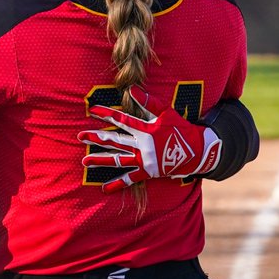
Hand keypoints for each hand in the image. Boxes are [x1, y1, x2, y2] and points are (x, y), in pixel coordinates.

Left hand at [78, 86, 221, 193]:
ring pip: (118, 160)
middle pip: (115, 141)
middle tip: (79, 137)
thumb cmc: (182, 129)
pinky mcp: (148, 172)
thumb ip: (148, 102)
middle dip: (96, 138)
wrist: (199, 152)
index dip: (106, 114)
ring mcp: (145, 161)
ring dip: (101, 161)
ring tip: (84, 162)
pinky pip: (131, 179)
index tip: (91, 110)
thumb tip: (130, 90)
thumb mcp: (167, 113)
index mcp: (146, 130)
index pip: (122, 120)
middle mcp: (143, 146)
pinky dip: (118, 184)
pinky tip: (104, 188)